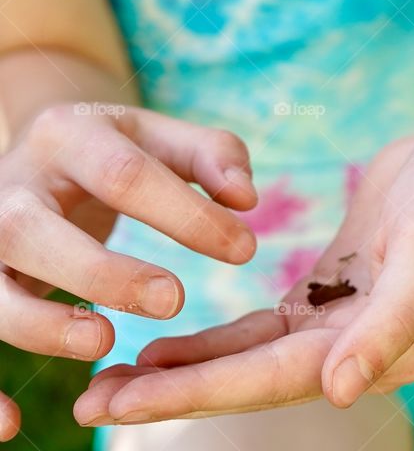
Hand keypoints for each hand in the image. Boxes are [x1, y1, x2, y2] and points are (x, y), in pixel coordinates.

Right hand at [0, 103, 257, 440]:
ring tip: (104, 342)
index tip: (246, 249)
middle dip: (104, 272)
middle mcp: (12, 187)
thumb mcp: (162, 137)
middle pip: (36, 231)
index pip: (125, 174)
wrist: (43, 148)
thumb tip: (245, 199)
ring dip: (40, 325)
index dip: (184, 214)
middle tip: (175, 299)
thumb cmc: (118, 149)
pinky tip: (11, 424)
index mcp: (68, 137)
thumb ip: (212, 156)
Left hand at [74, 130, 413, 424]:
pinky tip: (163, 350)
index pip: (277, 379)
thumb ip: (389, 325)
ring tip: (110, 384)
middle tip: (91, 403)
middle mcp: (358, 354)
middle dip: (172, 393)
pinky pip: (257, 335)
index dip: (201, 392)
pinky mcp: (324, 305)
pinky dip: (210, 345)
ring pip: (247, 364)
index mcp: (385, 350)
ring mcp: (339, 332)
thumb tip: (342, 392)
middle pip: (251, 382)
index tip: (125, 400)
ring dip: (182, 375)